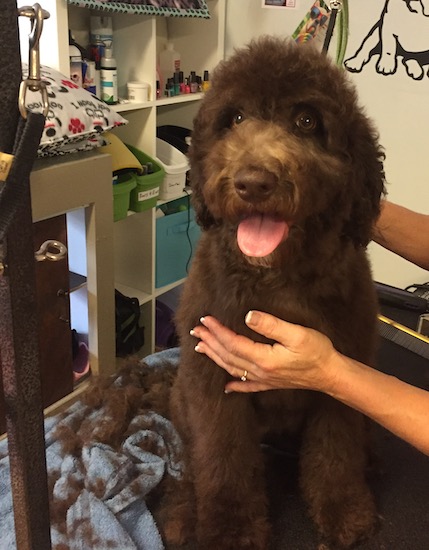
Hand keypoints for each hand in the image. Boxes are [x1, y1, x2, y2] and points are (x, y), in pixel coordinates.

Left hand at [190, 311, 338, 393]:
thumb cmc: (317, 351)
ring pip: (232, 369)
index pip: (232, 343)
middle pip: (228, 356)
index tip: (206, 319)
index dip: (217, 331)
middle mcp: (259, 372)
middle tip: (196, 330)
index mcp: (263, 358)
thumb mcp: (296, 333)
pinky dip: (233, 386)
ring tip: (201, 347)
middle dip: (210, 342)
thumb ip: (270, 325)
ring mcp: (263, 380)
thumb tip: (247, 316)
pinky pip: (246, 386)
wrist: (330, 375)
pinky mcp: (270, 384)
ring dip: (215, 357)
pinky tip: (226, 387)